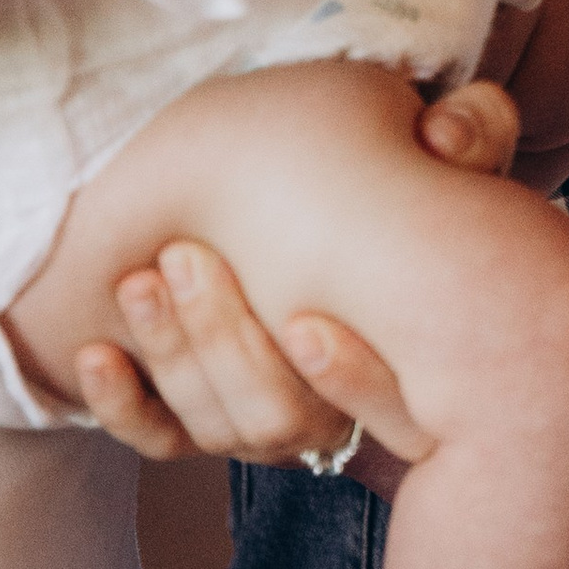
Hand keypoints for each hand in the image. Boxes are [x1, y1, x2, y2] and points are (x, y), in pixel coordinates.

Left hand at [73, 83, 515, 485]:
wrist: (316, 193)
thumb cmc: (392, 177)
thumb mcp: (442, 150)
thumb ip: (471, 131)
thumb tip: (443, 138)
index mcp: (409, 355)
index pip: (392, 404)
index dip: (351, 378)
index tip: (303, 320)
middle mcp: (335, 406)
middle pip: (280, 418)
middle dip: (226, 344)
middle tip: (188, 256)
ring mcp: (264, 417)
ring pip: (215, 426)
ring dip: (172, 354)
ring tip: (141, 280)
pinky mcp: (202, 416)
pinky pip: (159, 438)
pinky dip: (121, 406)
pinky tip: (97, 354)